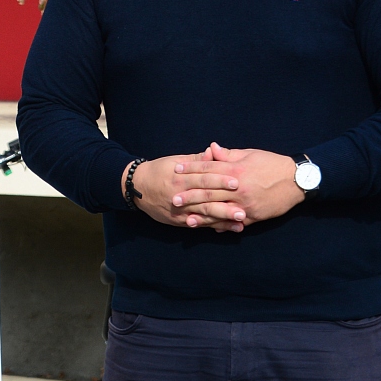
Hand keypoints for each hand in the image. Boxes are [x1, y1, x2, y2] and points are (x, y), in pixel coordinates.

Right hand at [129, 154, 247, 231]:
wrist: (136, 187)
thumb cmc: (159, 170)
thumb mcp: (175, 161)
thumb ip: (197, 160)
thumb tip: (213, 151)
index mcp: (180, 178)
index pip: (203, 179)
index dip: (220, 180)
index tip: (237, 182)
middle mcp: (180, 195)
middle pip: (205, 200)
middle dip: (225, 206)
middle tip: (244, 209)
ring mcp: (179, 210)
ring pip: (203, 215)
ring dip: (222, 220)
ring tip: (240, 223)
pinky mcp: (177, 221)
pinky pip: (197, 224)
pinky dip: (212, 227)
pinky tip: (226, 229)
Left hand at [170, 144, 304, 227]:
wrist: (297, 181)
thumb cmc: (272, 164)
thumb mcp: (249, 154)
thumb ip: (228, 155)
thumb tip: (210, 149)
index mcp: (236, 170)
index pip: (208, 169)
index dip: (191, 169)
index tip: (176, 170)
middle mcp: (238, 189)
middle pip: (209, 192)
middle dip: (190, 196)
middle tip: (173, 199)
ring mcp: (245, 205)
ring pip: (219, 211)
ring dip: (201, 216)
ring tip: (186, 219)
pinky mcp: (253, 217)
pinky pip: (233, 223)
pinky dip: (221, 226)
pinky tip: (209, 228)